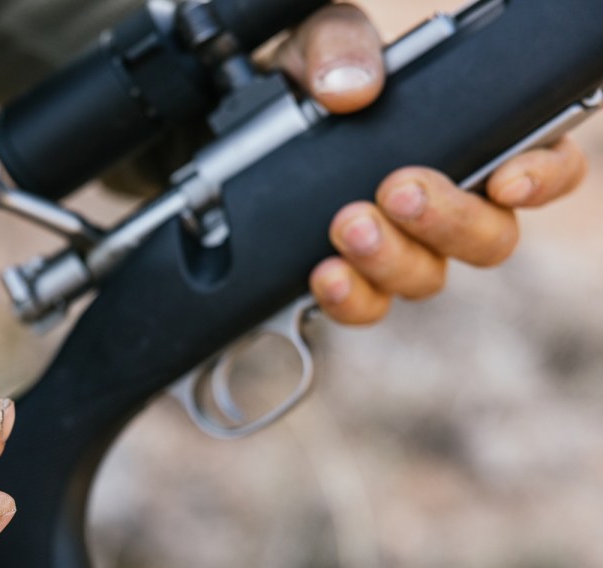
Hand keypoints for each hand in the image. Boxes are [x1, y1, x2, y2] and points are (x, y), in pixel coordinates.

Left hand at [277, 4, 588, 323]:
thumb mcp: (321, 42)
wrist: (243, 122)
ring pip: (426, 277)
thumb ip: (341, 48)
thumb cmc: (308, 79)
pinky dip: (349, 297)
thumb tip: (350, 89)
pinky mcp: (352, 277)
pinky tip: (325, 273)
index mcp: (469, 142)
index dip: (542, 178)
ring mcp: (402, 248)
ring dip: (390, 257)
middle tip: (399, 190)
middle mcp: (447, 205)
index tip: (507, 180)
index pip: (543, 166)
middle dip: (447, 219)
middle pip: (488, 238)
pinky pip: (367, 307)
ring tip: (348, 224)